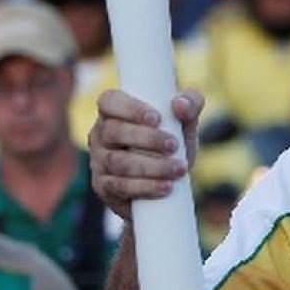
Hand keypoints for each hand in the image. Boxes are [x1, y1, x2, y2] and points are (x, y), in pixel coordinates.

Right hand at [88, 87, 203, 221]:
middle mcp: (100, 134)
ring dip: (152, 167)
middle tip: (174, 145)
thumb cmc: (172, 144)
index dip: (130, 108)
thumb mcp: (185, 123)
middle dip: (147, 139)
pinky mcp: (103, 187)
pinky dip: (146, 187)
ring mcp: (99, 162)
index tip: (157, 119)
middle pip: (114, 132)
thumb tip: (180, 103)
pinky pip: (120, 187)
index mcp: (114, 112)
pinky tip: (166, 187)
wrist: (170, 185)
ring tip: (179, 169)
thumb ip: (191, 103)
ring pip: (119, 162)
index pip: (110, 101)